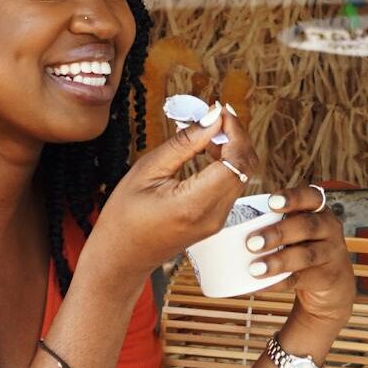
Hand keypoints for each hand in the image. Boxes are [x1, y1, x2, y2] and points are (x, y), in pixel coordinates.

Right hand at [81, 103, 262, 283]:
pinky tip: (207, 151)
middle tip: (214, 115)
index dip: (235, 131)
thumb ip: (184, 144)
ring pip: (243, 175)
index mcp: (194, 204)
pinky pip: (232, 185)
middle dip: (236, 135)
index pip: (237, 160)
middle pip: (246, 167)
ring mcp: (218, 221)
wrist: (121, 257)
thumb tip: (213, 119)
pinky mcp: (216, 220)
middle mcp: (214, 216)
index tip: (219, 110)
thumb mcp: (147, 170)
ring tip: (205, 131)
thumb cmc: (124, 216)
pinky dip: (227, 163)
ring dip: (232, 148)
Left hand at [246, 186, 353, 331]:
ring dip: (278, 261)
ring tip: (254, 268)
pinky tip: (259, 285)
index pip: (310, 196)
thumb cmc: (300, 248)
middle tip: (251, 242)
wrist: (330, 284)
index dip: (292, 198)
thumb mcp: (294, 231)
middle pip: (306, 226)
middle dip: (278, 232)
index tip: (271, 203)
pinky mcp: (327, 277)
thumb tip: (218, 220)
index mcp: (317, 210)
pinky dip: (278, 283)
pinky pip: (300, 279)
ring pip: (306, 255)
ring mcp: (331, 253)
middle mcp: (329, 228)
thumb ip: (271, 222)